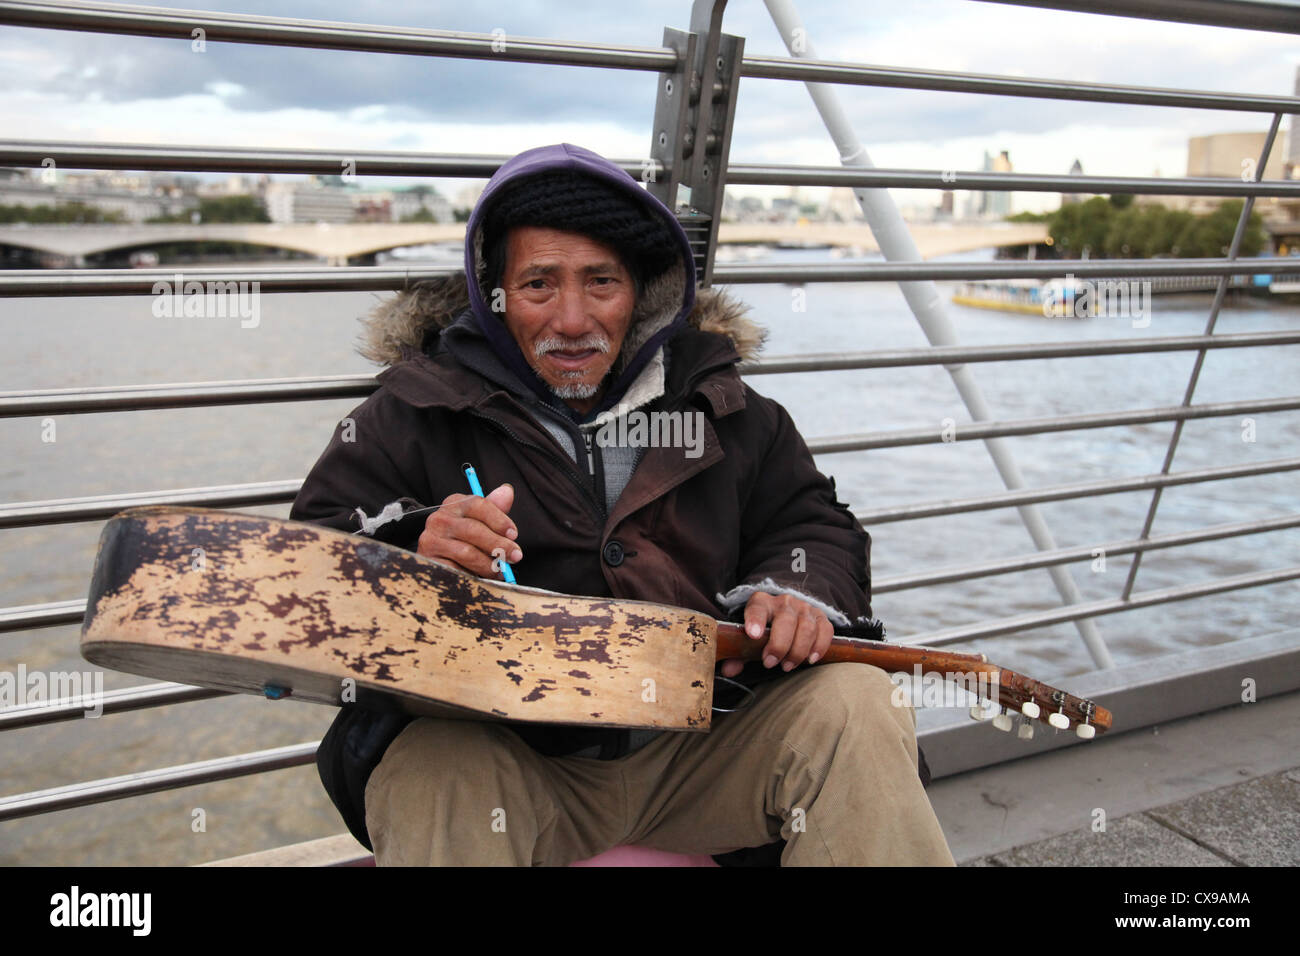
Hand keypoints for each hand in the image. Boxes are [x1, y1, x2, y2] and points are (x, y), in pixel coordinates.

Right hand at [417, 483, 521, 579]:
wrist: (437, 558)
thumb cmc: (465, 537)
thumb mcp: (479, 520)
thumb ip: (494, 508)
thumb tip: (507, 491)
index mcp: (454, 504)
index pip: (478, 505)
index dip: (499, 520)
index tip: (514, 534)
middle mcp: (439, 519)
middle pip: (473, 530)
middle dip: (499, 545)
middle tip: (515, 556)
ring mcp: (431, 540)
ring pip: (466, 553)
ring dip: (488, 565)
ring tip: (499, 571)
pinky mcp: (429, 562)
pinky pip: (457, 571)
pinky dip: (472, 576)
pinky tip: (481, 578)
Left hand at [718, 591, 833, 678]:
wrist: (785, 612)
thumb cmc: (763, 630)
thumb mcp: (748, 638)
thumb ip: (738, 654)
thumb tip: (729, 670)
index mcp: (761, 603)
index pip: (757, 608)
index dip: (755, 620)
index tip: (753, 635)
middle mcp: (784, 602)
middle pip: (786, 621)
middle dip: (779, 645)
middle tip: (770, 663)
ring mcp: (804, 608)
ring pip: (807, 627)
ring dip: (798, 650)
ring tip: (787, 666)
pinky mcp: (820, 617)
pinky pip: (825, 630)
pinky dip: (820, 646)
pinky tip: (810, 659)